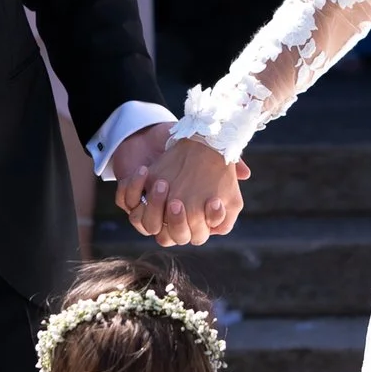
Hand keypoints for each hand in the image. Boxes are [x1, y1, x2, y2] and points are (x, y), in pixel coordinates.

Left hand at [116, 134, 244, 245]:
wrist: (168, 136)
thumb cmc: (195, 153)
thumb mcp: (216, 160)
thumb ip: (231, 170)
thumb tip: (245, 174)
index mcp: (188, 217)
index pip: (192, 235)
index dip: (202, 224)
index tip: (214, 201)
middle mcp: (166, 217)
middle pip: (167, 235)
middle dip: (174, 219)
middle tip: (179, 200)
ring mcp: (146, 207)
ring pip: (143, 221)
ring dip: (153, 205)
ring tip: (162, 182)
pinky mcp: (128, 193)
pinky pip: (125, 199)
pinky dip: (132, 187)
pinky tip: (144, 170)